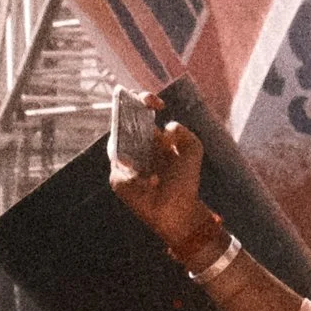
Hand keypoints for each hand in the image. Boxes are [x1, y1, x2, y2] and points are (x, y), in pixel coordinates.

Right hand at [107, 99, 214, 254]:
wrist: (178, 209)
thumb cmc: (185, 181)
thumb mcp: (193, 150)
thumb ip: (184, 133)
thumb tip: (166, 128)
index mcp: (151, 138)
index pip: (141, 113)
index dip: (145, 102)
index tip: (158, 103)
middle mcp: (136, 148)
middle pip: (123, 122)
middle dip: (127, 109)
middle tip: (138, 103)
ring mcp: (125, 164)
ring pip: (116, 142)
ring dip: (128, 137)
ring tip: (139, 133)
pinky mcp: (118, 181)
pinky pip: (119, 168)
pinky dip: (132, 170)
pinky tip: (150, 179)